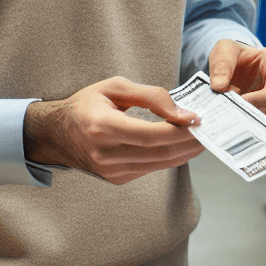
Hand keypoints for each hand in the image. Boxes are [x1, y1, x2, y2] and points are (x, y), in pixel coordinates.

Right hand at [23, 77, 204, 184]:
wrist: (55, 134)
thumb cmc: (86, 104)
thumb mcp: (115, 87)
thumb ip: (151, 96)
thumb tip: (183, 113)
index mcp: (102, 127)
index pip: (150, 135)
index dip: (179, 130)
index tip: (199, 120)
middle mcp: (106, 154)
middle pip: (160, 152)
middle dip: (190, 142)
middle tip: (211, 129)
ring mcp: (111, 171)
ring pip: (160, 164)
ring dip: (185, 151)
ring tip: (203, 136)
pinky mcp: (117, 179)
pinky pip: (151, 168)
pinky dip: (170, 157)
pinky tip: (182, 145)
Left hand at [207, 39, 265, 124]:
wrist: (233, 64)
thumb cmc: (232, 54)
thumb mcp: (223, 51)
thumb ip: (221, 65)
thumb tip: (219, 87)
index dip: (259, 100)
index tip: (238, 101)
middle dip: (253, 112)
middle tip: (230, 111)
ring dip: (251, 121)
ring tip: (232, 113)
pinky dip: (251, 126)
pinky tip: (236, 120)